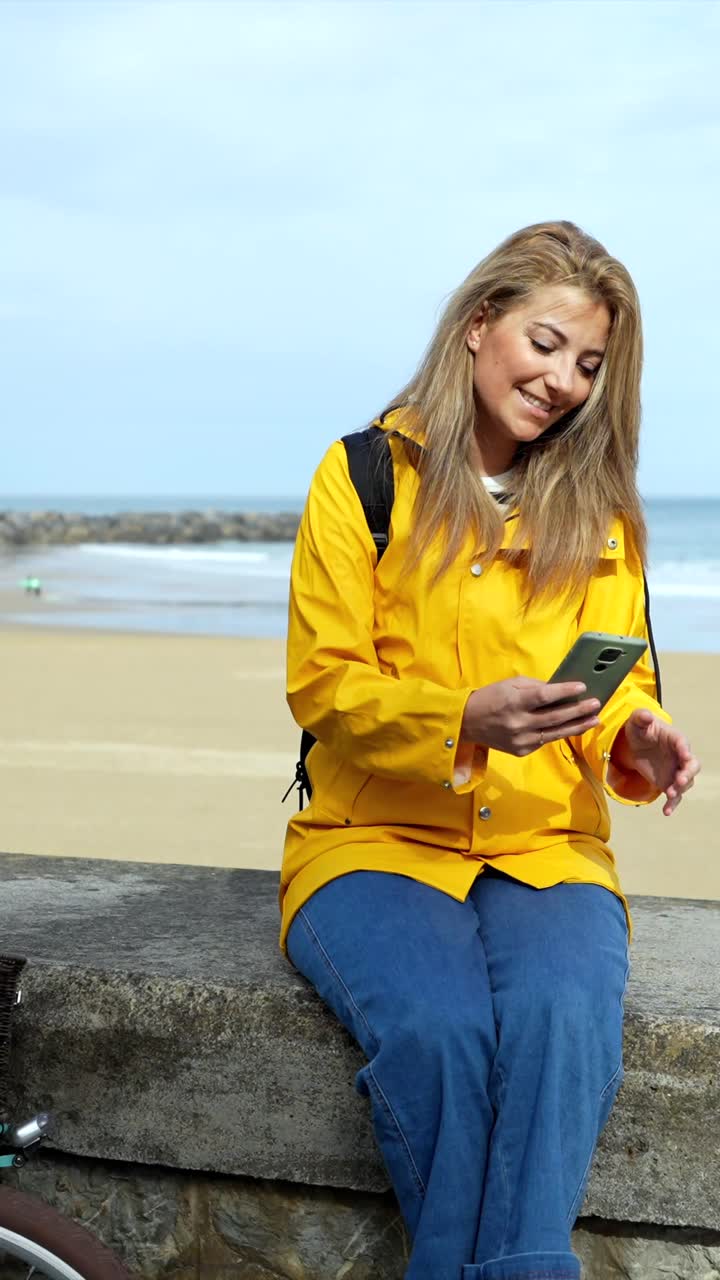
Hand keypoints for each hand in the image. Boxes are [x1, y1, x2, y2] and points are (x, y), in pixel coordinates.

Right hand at [460, 677, 600, 756]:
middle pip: (555, 717)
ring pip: (555, 733)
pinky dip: (559, 733)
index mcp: (514, 702)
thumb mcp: (509, 685)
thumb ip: (534, 687)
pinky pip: (544, 741)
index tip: (582, 687)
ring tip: (594, 719)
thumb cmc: (490, 698)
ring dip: (577, 726)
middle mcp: (518, 723)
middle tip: (596, 704)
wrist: (467, 723)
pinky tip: (573, 726)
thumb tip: (560, 689)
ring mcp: (520, 740)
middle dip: (578, 710)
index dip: (564, 692)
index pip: (544, 696)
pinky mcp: (521, 751)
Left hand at [613, 709, 700, 816]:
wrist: (637, 744)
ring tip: (670, 795)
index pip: (682, 743)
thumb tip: (645, 715)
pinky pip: (674, 796)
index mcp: (674, 738)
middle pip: (692, 765)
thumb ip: (641, 717)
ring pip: (685, 783)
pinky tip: (666, 812)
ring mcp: (676, 771)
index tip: (685, 754)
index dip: (684, 748)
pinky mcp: (668, 783)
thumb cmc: (641, 729)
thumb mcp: (637, 721)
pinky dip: (672, 804)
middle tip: (680, 780)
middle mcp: (680, 756)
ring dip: (680, 789)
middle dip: (688, 773)